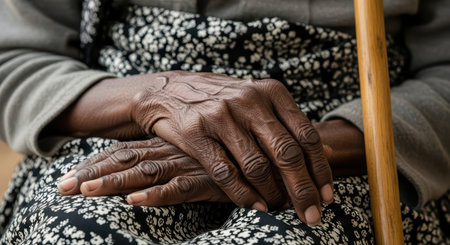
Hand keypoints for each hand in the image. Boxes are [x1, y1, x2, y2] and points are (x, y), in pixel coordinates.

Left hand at [58, 138, 230, 203]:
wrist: (269, 154)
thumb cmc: (231, 156)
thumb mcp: (196, 154)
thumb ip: (174, 158)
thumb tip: (148, 169)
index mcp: (169, 143)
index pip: (125, 151)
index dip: (96, 162)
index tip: (69, 174)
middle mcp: (174, 150)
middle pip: (126, 160)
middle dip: (92, 173)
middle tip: (61, 187)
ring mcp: (190, 164)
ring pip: (146, 172)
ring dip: (115, 182)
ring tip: (86, 190)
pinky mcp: (209, 180)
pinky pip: (180, 188)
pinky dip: (157, 194)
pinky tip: (136, 200)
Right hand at [129, 71, 332, 224]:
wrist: (170, 91)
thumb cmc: (224, 100)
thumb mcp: (258, 100)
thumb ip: (290, 124)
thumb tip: (333, 151)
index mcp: (271, 92)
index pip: (306, 136)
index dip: (320, 169)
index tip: (327, 195)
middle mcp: (249, 101)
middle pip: (286, 153)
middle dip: (303, 190)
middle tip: (312, 215)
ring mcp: (221, 116)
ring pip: (257, 166)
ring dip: (273, 195)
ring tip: (280, 208)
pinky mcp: (197, 134)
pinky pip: (226, 173)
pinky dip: (243, 194)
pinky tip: (255, 206)